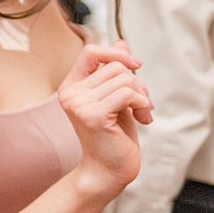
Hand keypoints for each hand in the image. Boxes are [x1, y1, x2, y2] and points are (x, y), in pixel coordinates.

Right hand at [59, 41, 152, 200]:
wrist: (108, 170)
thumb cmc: (112, 136)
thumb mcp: (115, 98)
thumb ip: (114, 72)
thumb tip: (121, 43)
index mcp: (71, 87)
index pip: (91, 51)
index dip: (116, 53)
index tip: (135, 65)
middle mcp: (70, 93)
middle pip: (115, 66)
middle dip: (138, 83)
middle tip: (142, 104)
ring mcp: (78, 104)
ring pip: (124, 79)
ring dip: (143, 96)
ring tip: (142, 113)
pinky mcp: (92, 115)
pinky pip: (128, 94)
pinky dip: (143, 104)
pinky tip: (143, 118)